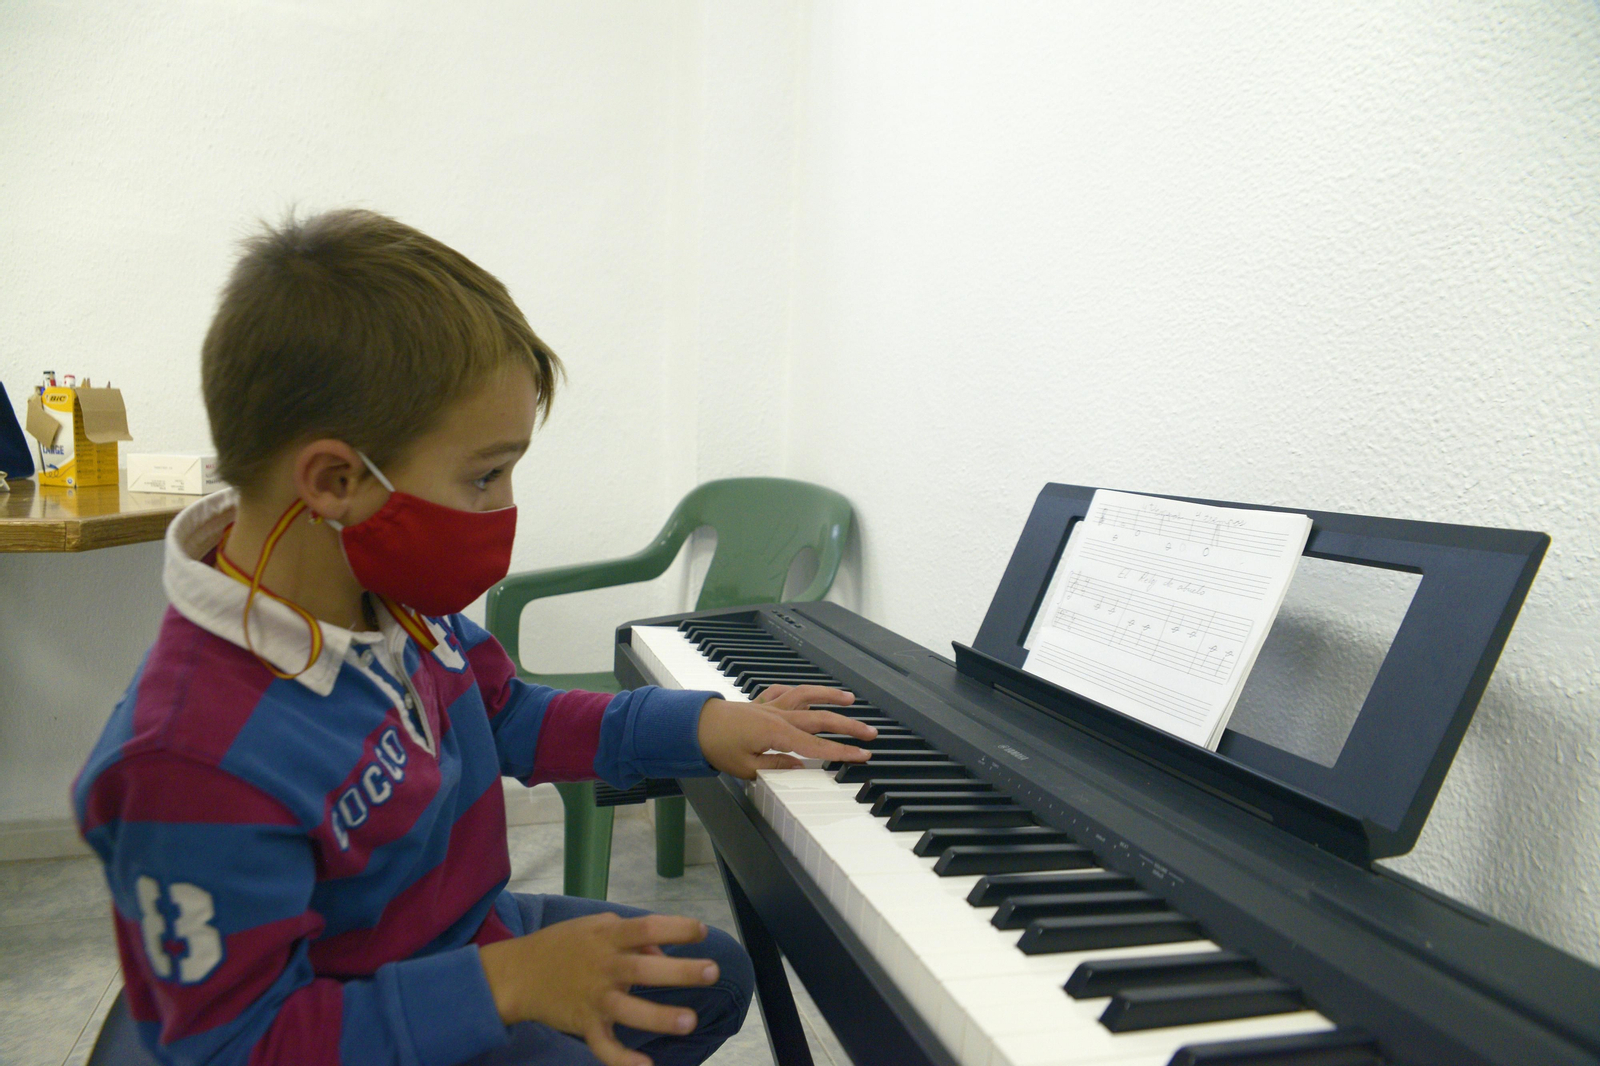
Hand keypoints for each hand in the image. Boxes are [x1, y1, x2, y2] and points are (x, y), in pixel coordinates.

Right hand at [478, 912, 716, 1065]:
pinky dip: (622, 1060)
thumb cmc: (563, 945)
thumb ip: (631, 935)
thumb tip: (664, 951)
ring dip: (660, 1017)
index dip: (676, 928)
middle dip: (680, 972)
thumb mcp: (595, 926)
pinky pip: (604, 1046)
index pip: (647, 927)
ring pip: (630, 1010)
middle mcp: (603, 966)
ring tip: (689, 1022)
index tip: (701, 931)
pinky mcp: (585, 1024)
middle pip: (644, 968)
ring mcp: (594, 998)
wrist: (518, 973)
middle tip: (712, 972)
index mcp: (608, 937)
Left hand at [697, 684, 876, 778]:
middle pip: (821, 719)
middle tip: (870, 732)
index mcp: (777, 734)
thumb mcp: (746, 768)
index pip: (818, 745)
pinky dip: (798, 692)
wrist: (692, 726)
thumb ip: (776, 767)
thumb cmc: (716, 747)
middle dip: (849, 726)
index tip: (863, 754)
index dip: (843, 751)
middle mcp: (778, 715)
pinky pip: (784, 692)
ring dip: (830, 695)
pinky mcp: (761, 702)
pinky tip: (808, 694)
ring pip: (807, 695)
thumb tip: (800, 768)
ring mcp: (770, 705)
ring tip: (850, 698)